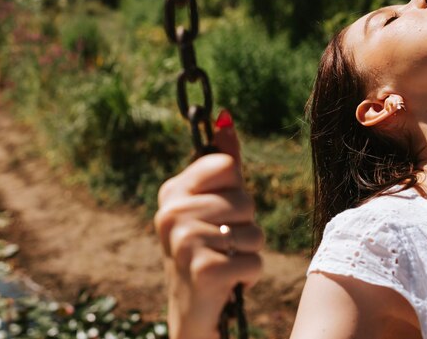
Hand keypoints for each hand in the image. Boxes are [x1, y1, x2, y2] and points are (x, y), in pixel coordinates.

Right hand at [155, 111, 263, 338]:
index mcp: (173, 191)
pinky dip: (250, 274)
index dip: (234, 190)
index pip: (227, 166)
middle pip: (244, 200)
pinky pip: (254, 260)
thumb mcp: (210, 203)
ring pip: (253, 231)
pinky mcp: (203, 269)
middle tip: (221, 243)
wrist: (191, 307)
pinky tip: (228, 281)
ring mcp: (185, 241)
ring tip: (225, 261)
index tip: (218, 210)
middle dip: (244, 225)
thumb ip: (221, 163)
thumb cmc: (205, 248)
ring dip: (249, 251)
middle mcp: (172, 213)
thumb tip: (226, 119)